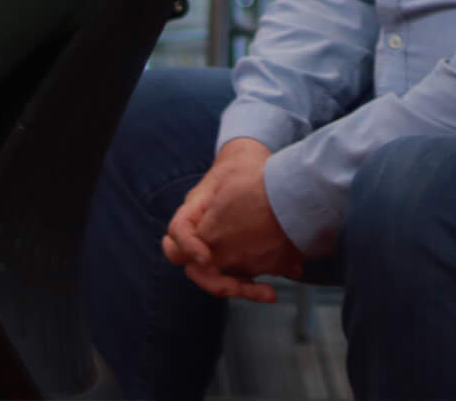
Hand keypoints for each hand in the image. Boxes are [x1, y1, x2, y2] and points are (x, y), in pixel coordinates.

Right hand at [162, 139, 304, 303]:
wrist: (249, 162)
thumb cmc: (244, 167)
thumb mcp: (244, 175)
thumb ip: (254, 198)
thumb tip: (276, 229)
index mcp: (196, 209)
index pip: (179, 230)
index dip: (188, 246)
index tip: (207, 258)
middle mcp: (199, 231)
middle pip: (191, 265)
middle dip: (214, 281)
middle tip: (237, 287)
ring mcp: (213, 245)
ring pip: (214, 276)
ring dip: (237, 287)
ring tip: (268, 293)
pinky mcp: (231, 256)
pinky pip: (233, 276)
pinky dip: (249, 285)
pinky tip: (270, 291)